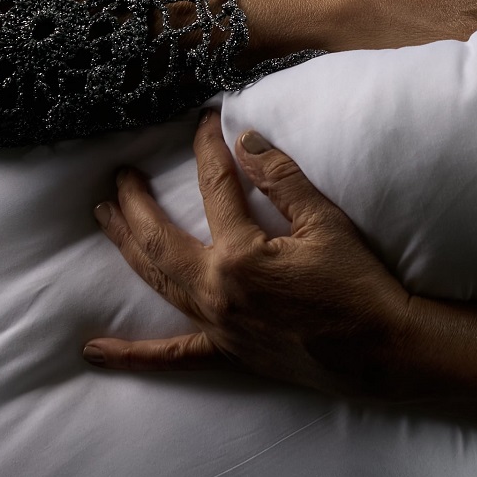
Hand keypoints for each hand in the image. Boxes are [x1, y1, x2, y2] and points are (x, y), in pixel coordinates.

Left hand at [82, 113, 410, 392]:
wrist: (383, 349)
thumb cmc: (358, 284)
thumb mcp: (324, 222)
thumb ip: (281, 179)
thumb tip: (246, 141)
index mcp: (240, 255)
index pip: (214, 186)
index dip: (206, 148)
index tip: (202, 121)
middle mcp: (216, 291)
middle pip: (158, 239)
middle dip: (134, 202)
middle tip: (119, 173)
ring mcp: (217, 326)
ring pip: (156, 282)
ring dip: (125, 247)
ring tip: (104, 216)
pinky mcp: (228, 353)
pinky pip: (171, 355)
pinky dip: (131, 355)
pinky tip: (93, 350)